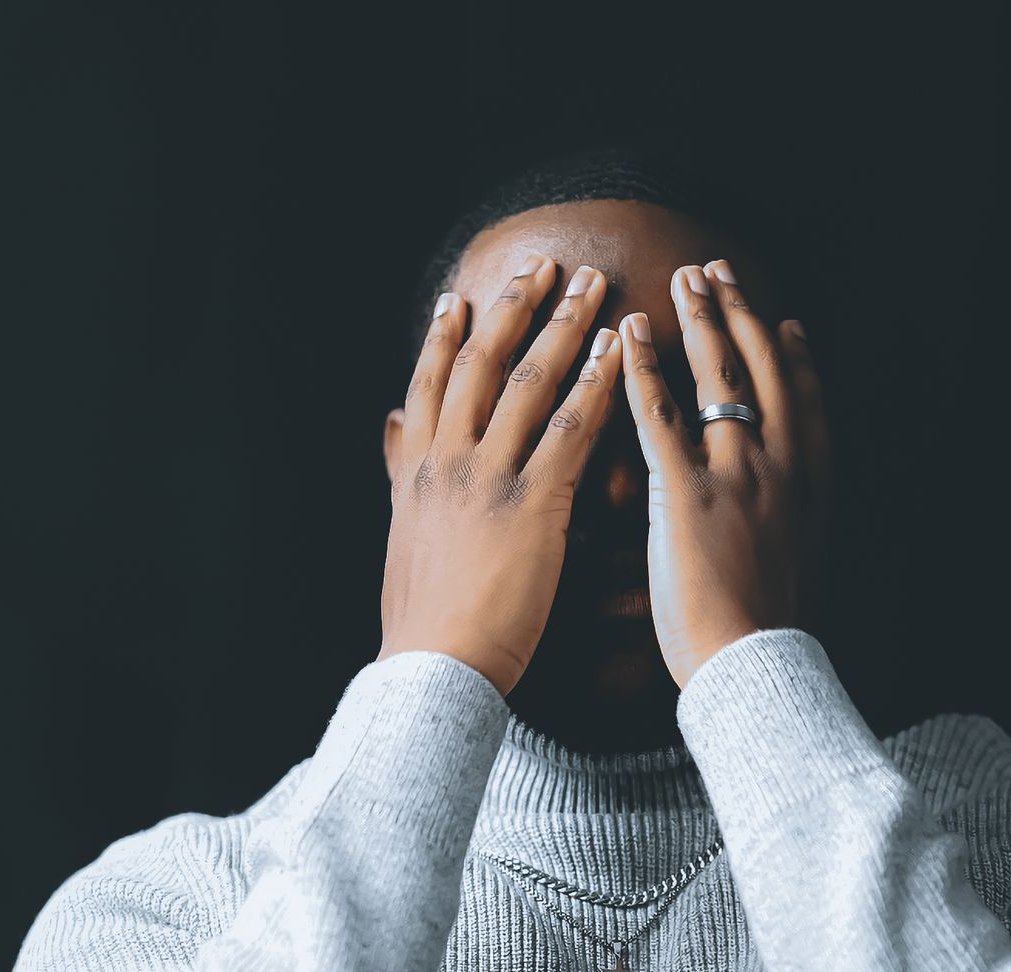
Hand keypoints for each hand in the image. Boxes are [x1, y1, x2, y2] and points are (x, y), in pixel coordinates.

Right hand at [377, 255, 622, 698]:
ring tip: (594, 286)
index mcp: (415, 469)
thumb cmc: (424, 617)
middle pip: (481, 364)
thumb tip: (392, 425)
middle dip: (514, 308)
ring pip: (528, 382)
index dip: (446, 337)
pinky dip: (594, 385)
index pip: (430, 383)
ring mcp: (488, 478)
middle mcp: (448, 460)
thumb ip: (399, 469)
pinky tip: (618, 354)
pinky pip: (569, 429)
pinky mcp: (532, 504)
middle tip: (545, 264)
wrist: (434, 668)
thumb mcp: (401, 531)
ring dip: (564, 327)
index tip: (462, 297)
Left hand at [616, 260, 833, 688]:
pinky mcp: (689, 494)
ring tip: (682, 280)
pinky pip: (662, 418)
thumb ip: (789, 525)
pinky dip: (644, 371)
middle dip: (740, 314)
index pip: (806, 400)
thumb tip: (780, 517)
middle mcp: (781, 467)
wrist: (755, 668)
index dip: (794, 355)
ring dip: (699, 320)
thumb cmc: (767, 633)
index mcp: (812, 485)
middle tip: (717, 272)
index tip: (784, 320)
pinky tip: (628, 337)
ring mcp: (738, 475)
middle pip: (764, 370)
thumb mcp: (799, 566)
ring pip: (718, 378)